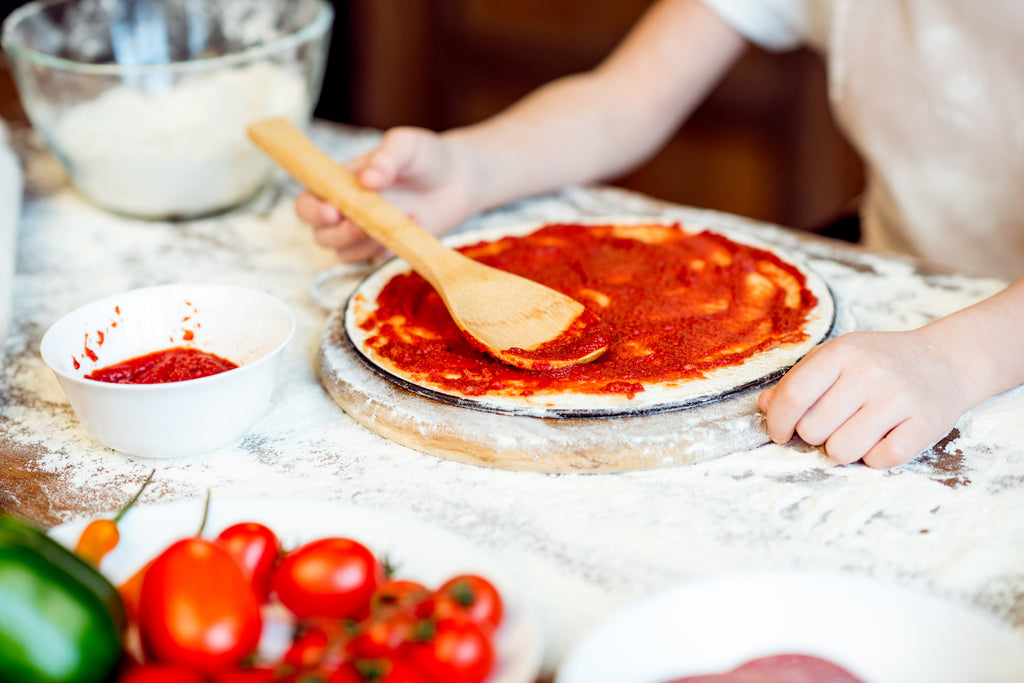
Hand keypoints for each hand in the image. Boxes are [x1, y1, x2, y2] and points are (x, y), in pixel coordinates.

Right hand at [294, 126, 473, 261]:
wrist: (458, 179)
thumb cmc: (425, 156)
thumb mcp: (406, 145)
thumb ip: (386, 159)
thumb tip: (367, 179)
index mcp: (341, 182)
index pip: (307, 202)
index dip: (312, 211)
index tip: (333, 212)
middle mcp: (347, 210)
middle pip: (320, 234)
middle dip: (336, 234)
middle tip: (361, 226)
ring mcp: (366, 232)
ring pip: (343, 253)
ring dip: (363, 244)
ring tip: (397, 220)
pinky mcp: (387, 248)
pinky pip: (374, 260)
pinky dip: (389, 249)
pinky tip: (415, 222)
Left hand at [758, 329, 973, 468]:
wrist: (945, 361)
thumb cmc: (879, 362)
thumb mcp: (837, 359)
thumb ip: (799, 381)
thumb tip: (764, 405)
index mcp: (843, 352)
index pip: (793, 396)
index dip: (777, 422)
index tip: (779, 433)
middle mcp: (871, 373)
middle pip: (813, 429)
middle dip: (815, 434)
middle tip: (834, 423)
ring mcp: (900, 399)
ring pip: (842, 451)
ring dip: (843, 449)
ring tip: (858, 430)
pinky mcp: (926, 424)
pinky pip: (879, 461)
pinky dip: (875, 457)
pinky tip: (883, 437)